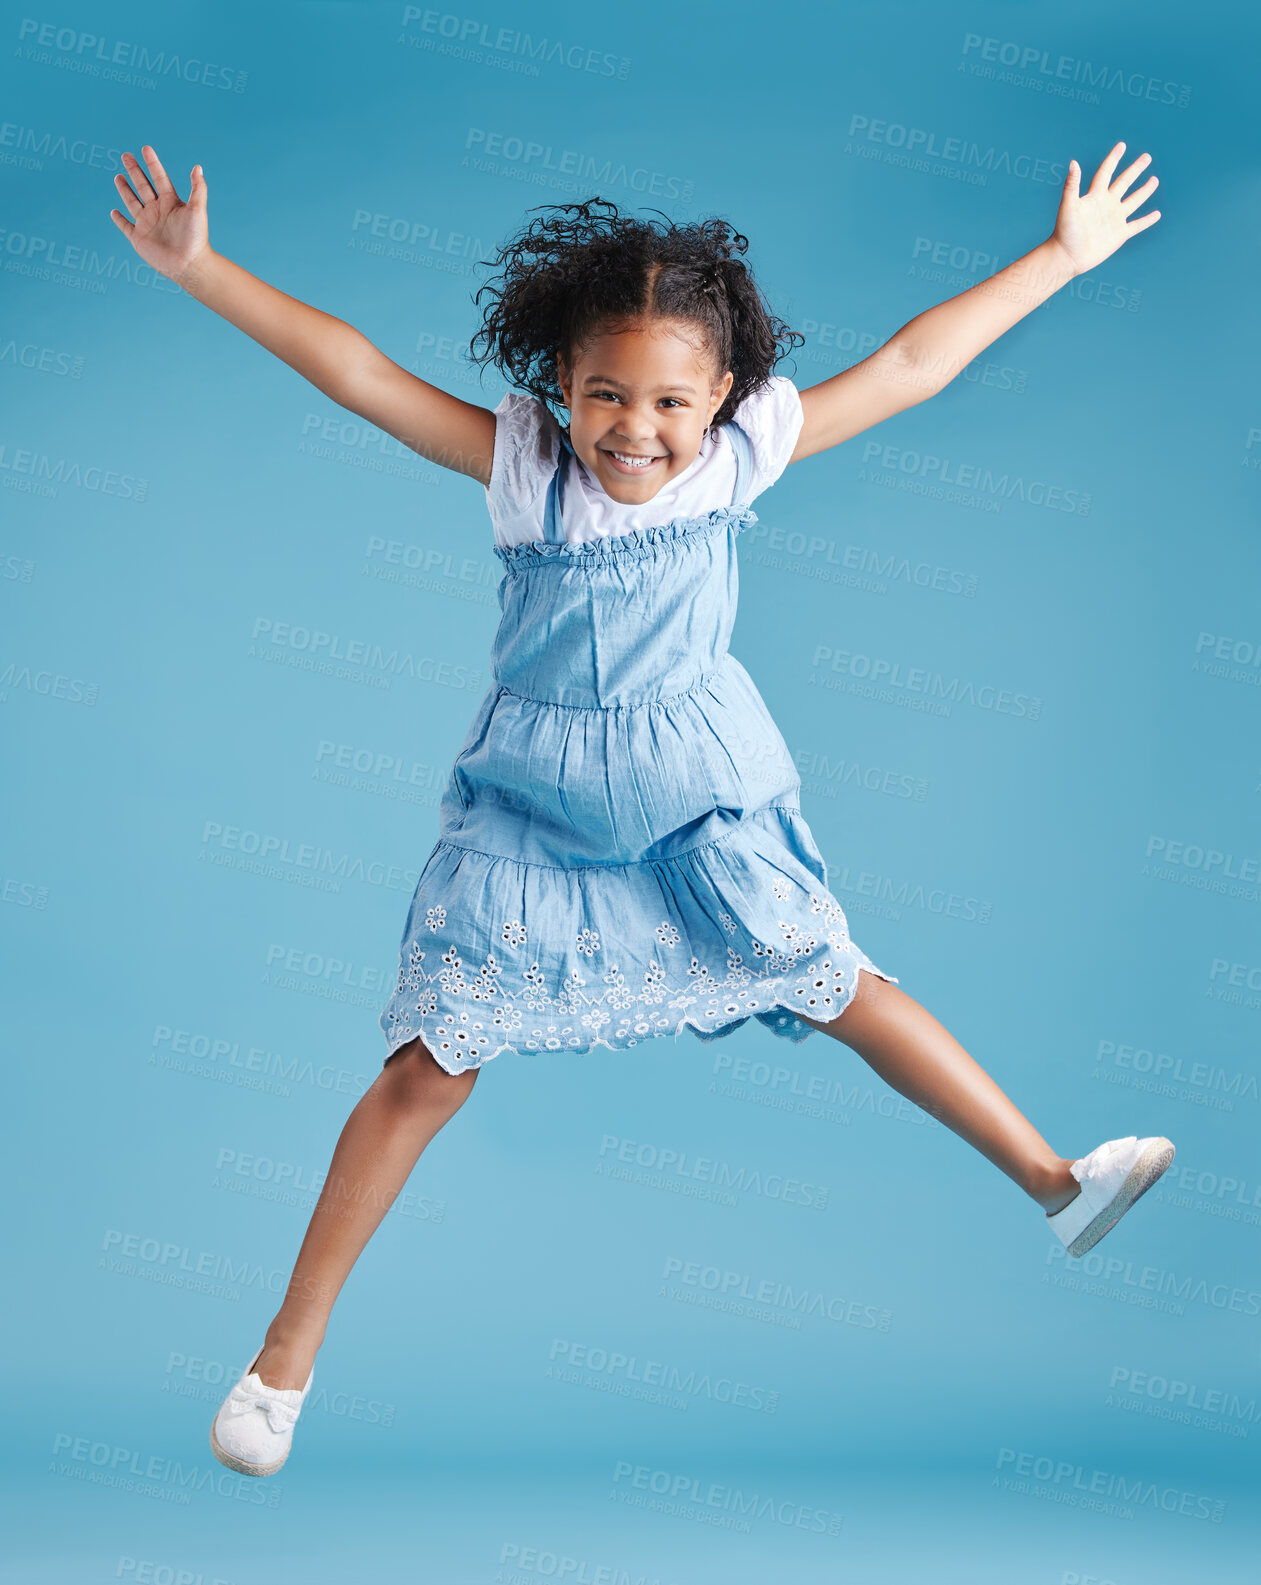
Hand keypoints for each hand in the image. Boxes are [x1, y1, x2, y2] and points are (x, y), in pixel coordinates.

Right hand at [109, 144, 209, 283]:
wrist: (189, 265)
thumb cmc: (196, 238)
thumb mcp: (198, 210)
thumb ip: (197, 188)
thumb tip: (198, 167)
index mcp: (171, 203)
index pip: (159, 178)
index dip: (152, 163)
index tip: (145, 148)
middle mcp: (158, 211)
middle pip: (143, 186)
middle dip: (134, 171)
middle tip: (126, 155)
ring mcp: (147, 224)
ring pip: (132, 202)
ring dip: (125, 190)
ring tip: (118, 177)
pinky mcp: (139, 238)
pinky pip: (125, 226)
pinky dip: (119, 219)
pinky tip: (113, 211)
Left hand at [1049, 142, 1160, 276]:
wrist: (1067, 256)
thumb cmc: (1064, 231)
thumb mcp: (1068, 206)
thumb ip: (1072, 184)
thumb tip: (1073, 162)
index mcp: (1094, 196)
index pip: (1106, 172)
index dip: (1113, 159)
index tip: (1122, 145)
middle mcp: (1106, 205)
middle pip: (1123, 183)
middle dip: (1135, 170)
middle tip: (1147, 157)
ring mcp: (1114, 219)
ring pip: (1133, 201)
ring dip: (1144, 191)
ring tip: (1155, 180)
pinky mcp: (1119, 235)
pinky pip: (1137, 225)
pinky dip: (1147, 220)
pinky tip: (1156, 214)